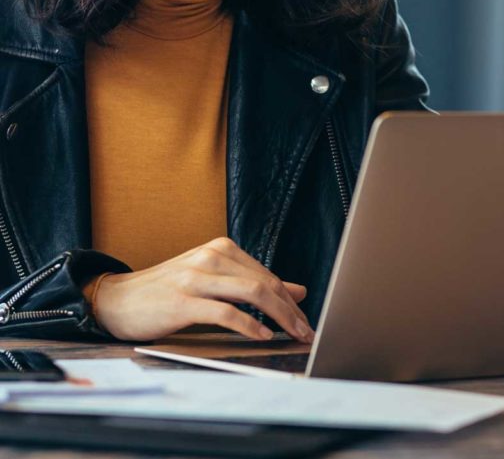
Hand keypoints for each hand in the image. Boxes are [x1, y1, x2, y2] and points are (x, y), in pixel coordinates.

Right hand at [92, 237, 313, 342]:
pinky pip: (225, 312)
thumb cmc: (167, 291)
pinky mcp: (183, 301)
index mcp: (221, 248)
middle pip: (265, 283)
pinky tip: (262, 336)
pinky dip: (249, 325)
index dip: (290, 299)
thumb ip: (252, 283)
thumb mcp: (213, 280)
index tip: (305, 319)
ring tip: (292, 334)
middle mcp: (212, 257)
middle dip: (291, 310)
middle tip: (307, 331)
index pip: (267, 274)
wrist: (116, 299)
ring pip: (252, 293)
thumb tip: (297, 290)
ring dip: (279, 316)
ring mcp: (197, 277)